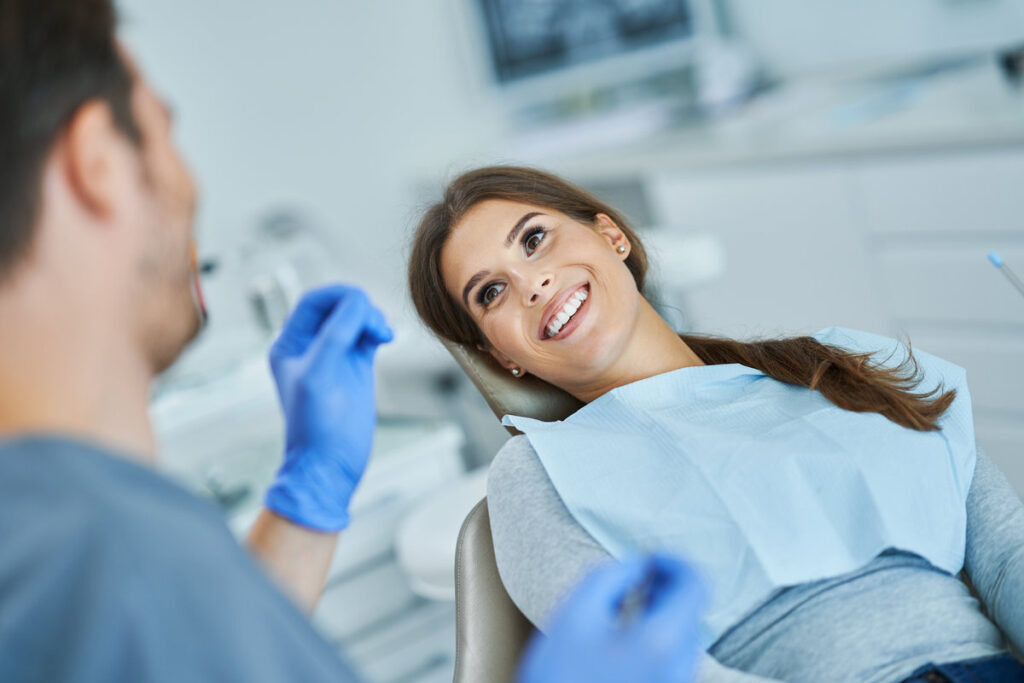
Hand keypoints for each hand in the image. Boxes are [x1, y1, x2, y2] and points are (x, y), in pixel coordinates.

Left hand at [263, 285, 392, 531]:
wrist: (330, 465)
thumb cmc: (315, 428)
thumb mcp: (319, 375)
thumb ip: (335, 334)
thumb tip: (357, 303)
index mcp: (289, 344)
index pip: (314, 302)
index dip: (339, 295)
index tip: (362, 303)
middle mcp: (310, 346)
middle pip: (337, 305)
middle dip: (359, 307)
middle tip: (375, 326)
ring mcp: (335, 355)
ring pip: (355, 317)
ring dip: (371, 317)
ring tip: (381, 334)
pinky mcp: (356, 367)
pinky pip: (367, 335)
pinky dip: (378, 330)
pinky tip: (385, 338)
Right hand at [517, 555, 706, 682]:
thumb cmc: (559, 675)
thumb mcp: (575, 613)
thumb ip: (610, 576)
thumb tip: (638, 565)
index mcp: (661, 640)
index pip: (697, 583)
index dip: (675, 560)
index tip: (648, 558)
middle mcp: (678, 665)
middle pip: (692, 607)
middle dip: (666, 584)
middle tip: (634, 576)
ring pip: (684, 631)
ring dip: (662, 608)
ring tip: (627, 604)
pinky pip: (674, 653)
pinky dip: (659, 632)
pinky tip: (628, 632)